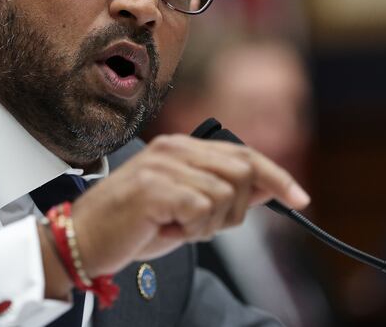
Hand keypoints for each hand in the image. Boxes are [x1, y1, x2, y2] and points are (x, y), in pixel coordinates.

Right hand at [70, 134, 309, 276]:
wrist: (84, 239)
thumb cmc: (133, 225)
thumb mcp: (187, 207)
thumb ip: (224, 193)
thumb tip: (269, 189)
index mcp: (181, 147)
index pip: (243, 154)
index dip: (277, 176)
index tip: (301, 199)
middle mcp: (173, 148)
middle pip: (243, 172)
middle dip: (236, 209)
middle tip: (202, 225)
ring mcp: (163, 165)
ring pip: (225, 195)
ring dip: (209, 224)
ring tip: (178, 226)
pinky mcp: (154, 187)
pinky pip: (202, 210)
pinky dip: (193, 230)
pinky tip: (168, 228)